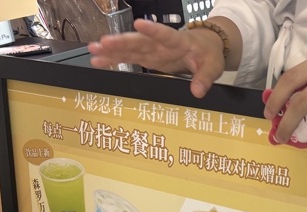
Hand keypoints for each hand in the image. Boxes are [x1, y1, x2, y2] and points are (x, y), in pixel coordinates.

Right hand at [88, 19, 224, 97]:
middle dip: (122, 41)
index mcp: (178, 41)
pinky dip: (113, 58)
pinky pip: (128, 56)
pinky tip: (98, 60)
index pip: (164, 34)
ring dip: (111, 49)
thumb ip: (205, 78)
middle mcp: (160, 43)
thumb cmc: (208, 53)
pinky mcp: (147, 57)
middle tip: (104, 42)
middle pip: (139, 41)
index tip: (138, 24)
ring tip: (93, 49)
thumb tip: (197, 92)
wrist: (204, 47)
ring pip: (129, 47)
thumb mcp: (213, 66)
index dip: (152, 30)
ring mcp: (152, 50)